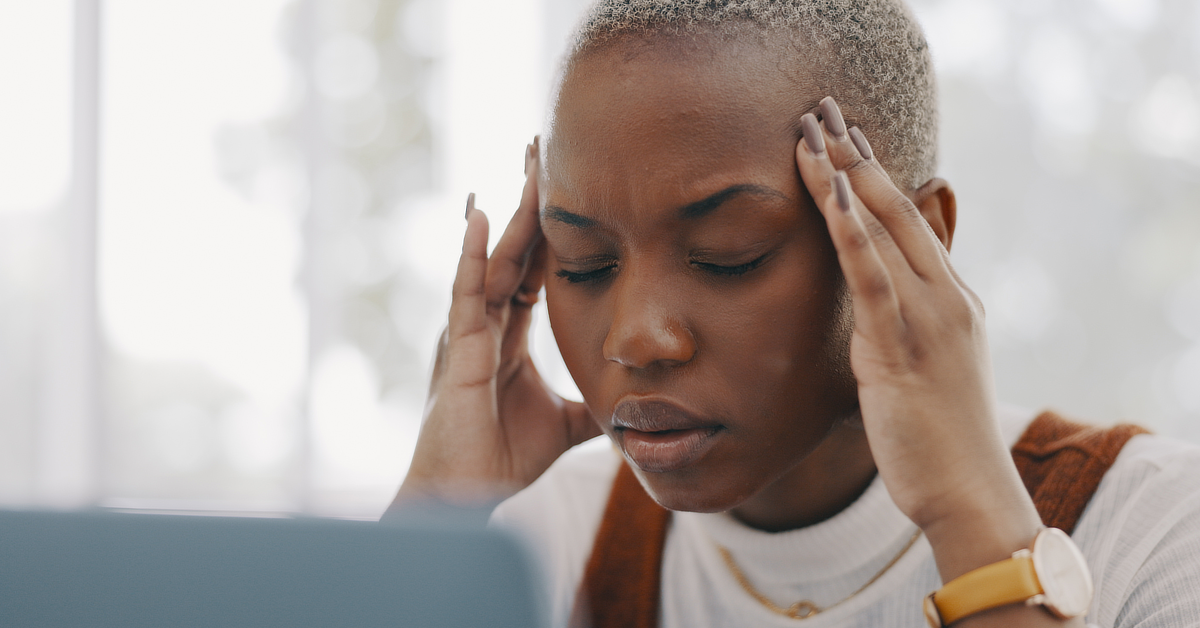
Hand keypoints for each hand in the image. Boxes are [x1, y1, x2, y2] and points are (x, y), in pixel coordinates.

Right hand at [390, 139, 600, 507]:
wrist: (465, 497)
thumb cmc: (501, 459)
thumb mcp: (566, 424)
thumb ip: (594, 406)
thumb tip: (634, 404)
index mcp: (510, 333)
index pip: (534, 267)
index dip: (551, 228)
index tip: (568, 185)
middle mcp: (488, 324)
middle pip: (514, 250)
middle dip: (530, 200)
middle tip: (544, 146)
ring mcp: (470, 333)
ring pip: (494, 260)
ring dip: (511, 212)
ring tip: (524, 163)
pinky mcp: (458, 352)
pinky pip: (467, 294)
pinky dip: (473, 256)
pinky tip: (481, 218)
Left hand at [796, 98, 1072, 625]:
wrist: (967, 491)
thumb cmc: (937, 440)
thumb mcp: (921, 371)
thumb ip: (898, 329)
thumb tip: (868, 310)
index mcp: (951, 300)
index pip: (908, 221)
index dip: (874, 176)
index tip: (843, 137)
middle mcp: (947, 297)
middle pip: (897, 209)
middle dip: (856, 158)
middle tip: (821, 112)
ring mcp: (930, 318)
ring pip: (884, 231)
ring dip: (845, 178)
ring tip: (811, 133)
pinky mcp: (903, 347)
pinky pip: (874, 278)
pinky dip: (852, 233)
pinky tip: (831, 196)